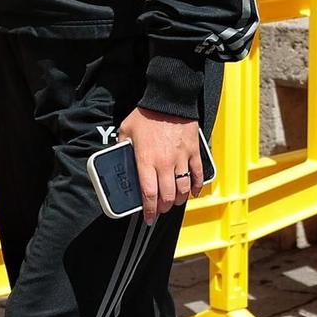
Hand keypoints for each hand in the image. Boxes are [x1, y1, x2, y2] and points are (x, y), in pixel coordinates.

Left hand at [117, 107, 205, 222]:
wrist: (169, 99)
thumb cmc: (147, 114)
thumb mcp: (126, 130)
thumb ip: (122, 147)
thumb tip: (119, 157)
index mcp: (146, 160)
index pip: (148, 194)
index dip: (149, 210)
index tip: (148, 217)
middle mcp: (164, 163)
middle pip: (166, 196)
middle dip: (163, 207)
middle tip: (159, 209)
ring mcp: (181, 158)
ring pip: (183, 188)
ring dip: (178, 199)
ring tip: (174, 201)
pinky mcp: (193, 151)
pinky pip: (197, 174)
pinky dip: (196, 186)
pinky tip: (193, 191)